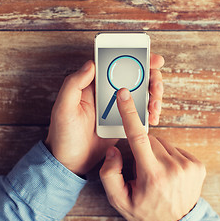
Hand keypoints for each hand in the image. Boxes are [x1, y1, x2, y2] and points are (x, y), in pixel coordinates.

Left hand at [45, 54, 163, 175]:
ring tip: (155, 107)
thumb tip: (91, 64)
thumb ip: (73, 84)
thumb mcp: (63, 108)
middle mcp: (106, 92)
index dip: (135, 58)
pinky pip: (140, 112)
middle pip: (135, 76)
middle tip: (155, 88)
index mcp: (93, 85)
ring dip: (153, 96)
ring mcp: (117, 107)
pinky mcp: (123, 121)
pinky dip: (150, 112)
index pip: (115, 64)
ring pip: (141, 93)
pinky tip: (152, 117)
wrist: (71, 162)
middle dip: (151, 78)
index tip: (151, 59)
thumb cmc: (63, 135)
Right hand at [99, 88, 205, 220]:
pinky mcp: (198, 164)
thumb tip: (115, 149)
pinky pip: (175, 148)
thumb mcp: (119, 200)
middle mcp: (173, 167)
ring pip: (163, 143)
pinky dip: (168, 155)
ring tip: (156, 172)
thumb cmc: (146, 212)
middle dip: (142, 148)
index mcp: (152, 175)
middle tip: (142, 168)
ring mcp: (188, 165)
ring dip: (155, 152)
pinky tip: (167, 171)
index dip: (129, 113)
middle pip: (150, 139)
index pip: (138, 137)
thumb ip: (110, 174)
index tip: (124, 95)